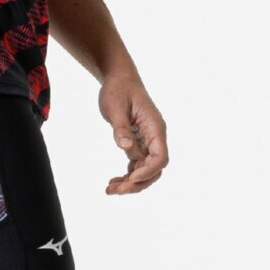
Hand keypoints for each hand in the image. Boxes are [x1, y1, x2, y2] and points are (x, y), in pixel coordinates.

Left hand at [99, 73, 168, 195]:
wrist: (118, 79)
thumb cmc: (118, 89)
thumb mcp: (116, 107)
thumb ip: (121, 128)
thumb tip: (126, 147)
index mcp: (155, 128)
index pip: (160, 157)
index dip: (148, 171)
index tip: (130, 177)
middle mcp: (154, 137)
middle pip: (154, 169)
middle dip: (138, 183)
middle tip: (116, 191)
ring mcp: (147, 142)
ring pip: (145, 171)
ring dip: (130, 184)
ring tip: (110, 190)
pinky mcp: (137, 144)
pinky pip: (136, 166)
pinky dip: (126, 176)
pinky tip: (112, 183)